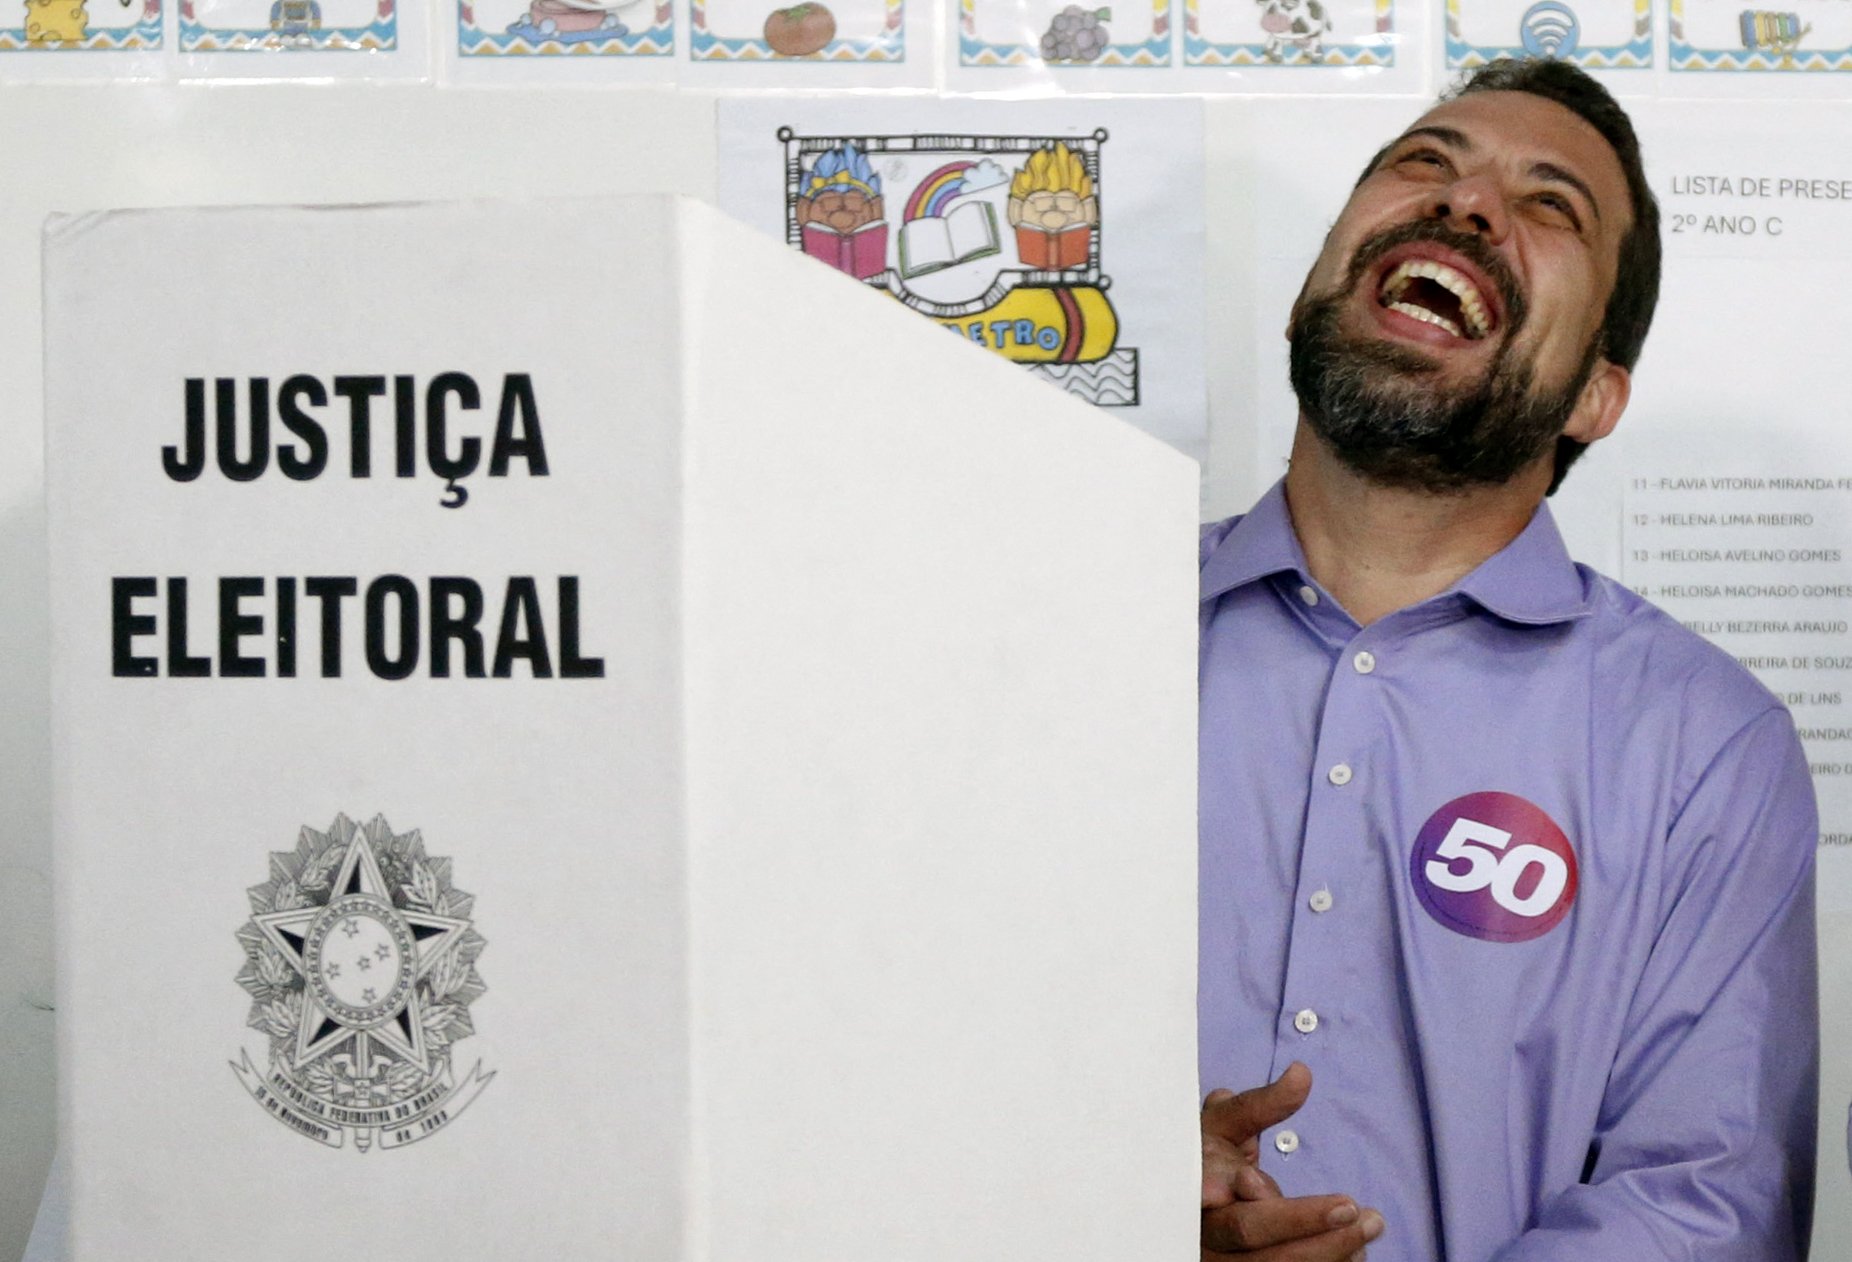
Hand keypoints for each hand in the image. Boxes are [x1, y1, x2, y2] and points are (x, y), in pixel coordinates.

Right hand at [1201, 1063, 1384, 1258]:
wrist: (1191, 1191)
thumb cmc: (1211, 1152)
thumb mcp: (1228, 1122)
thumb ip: (1263, 1103)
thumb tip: (1301, 1074)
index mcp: (1196, 1193)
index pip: (1237, 1212)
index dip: (1280, 1213)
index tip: (1329, 1200)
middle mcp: (1205, 1235)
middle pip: (1257, 1240)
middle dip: (1311, 1225)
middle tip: (1357, 1209)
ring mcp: (1222, 1261)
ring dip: (1331, 1250)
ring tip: (1371, 1225)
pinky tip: (1355, 1251)